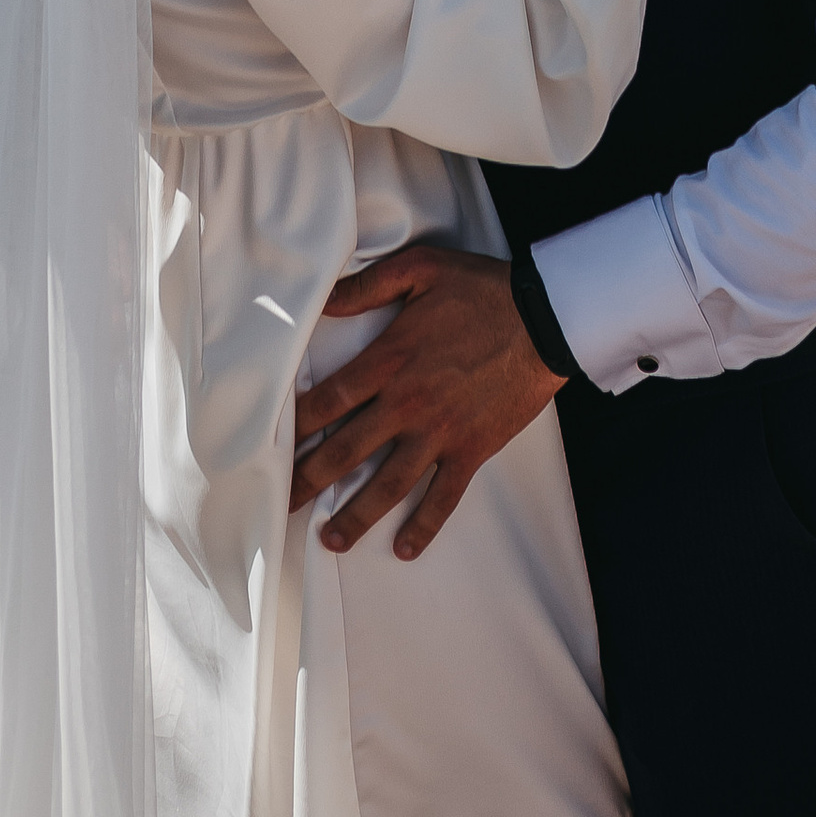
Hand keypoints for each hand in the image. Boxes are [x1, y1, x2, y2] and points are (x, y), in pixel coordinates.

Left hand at [289, 244, 563, 557]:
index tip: (271, 442)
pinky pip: (443, 496)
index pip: (330, 399)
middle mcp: (407, 404)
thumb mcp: (420, 269)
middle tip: (282, 505)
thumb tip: (324, 300)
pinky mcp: (471, 450)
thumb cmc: (482, 290)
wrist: (544, 319)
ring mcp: (440, 433)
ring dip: (357, 514)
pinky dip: (424, 525)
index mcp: (389, 360)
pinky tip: (405, 548)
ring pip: (389, 484)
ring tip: (330, 540)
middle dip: (310, 480)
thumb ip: (367, 286)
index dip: (297, 423)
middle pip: (347, 450)